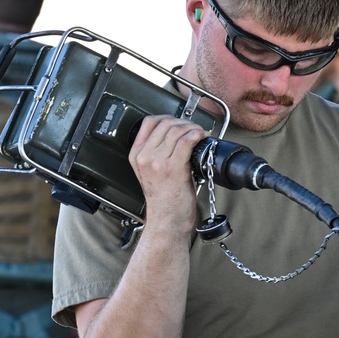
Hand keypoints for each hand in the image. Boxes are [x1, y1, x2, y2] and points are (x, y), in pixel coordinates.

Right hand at [128, 115, 206, 230]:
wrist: (167, 220)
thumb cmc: (164, 199)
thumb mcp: (150, 172)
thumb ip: (155, 153)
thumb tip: (175, 135)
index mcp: (137, 155)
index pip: (149, 122)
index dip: (167, 117)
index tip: (179, 122)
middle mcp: (145, 156)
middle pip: (166, 123)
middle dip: (184, 122)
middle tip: (194, 129)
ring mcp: (158, 161)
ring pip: (177, 130)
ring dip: (193, 128)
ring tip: (200, 134)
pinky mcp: (174, 167)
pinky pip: (187, 140)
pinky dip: (198, 135)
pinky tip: (202, 138)